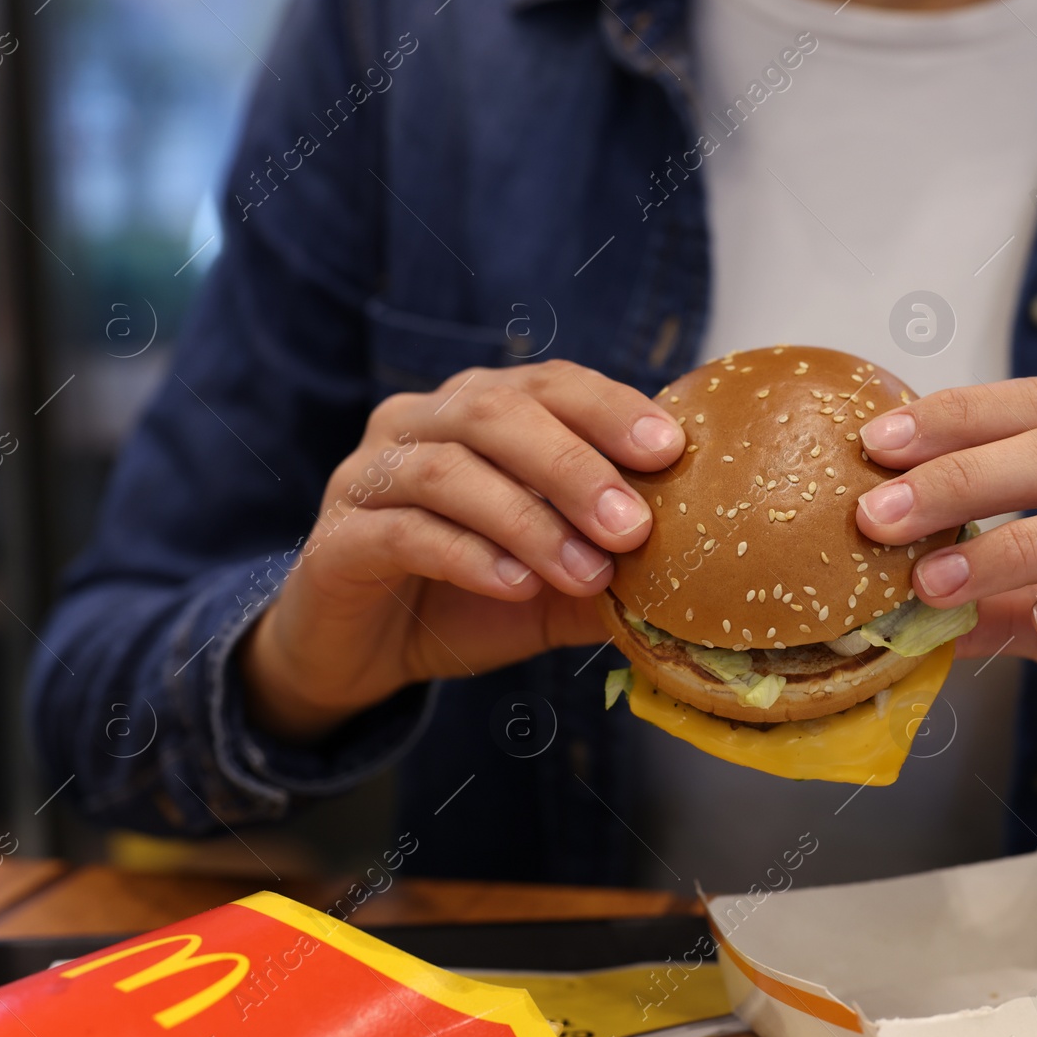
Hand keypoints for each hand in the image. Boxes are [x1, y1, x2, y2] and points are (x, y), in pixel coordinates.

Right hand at [240, 359, 684, 740]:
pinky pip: (403, 532)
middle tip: (632, 525)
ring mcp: (367, 476)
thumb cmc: (467, 596)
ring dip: (527, 520)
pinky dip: (468, 556)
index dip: (608, 407)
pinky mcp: (337, 540)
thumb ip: (614, 571)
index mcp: (478, 411)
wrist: (360, 651)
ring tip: (586, 572)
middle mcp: (418, 424)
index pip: (548, 384)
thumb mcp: (556, 585)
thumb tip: (698, 582)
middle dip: (574, 466)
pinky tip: (517, 586)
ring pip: (447, 470)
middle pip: (495, 413)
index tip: (670, 448)